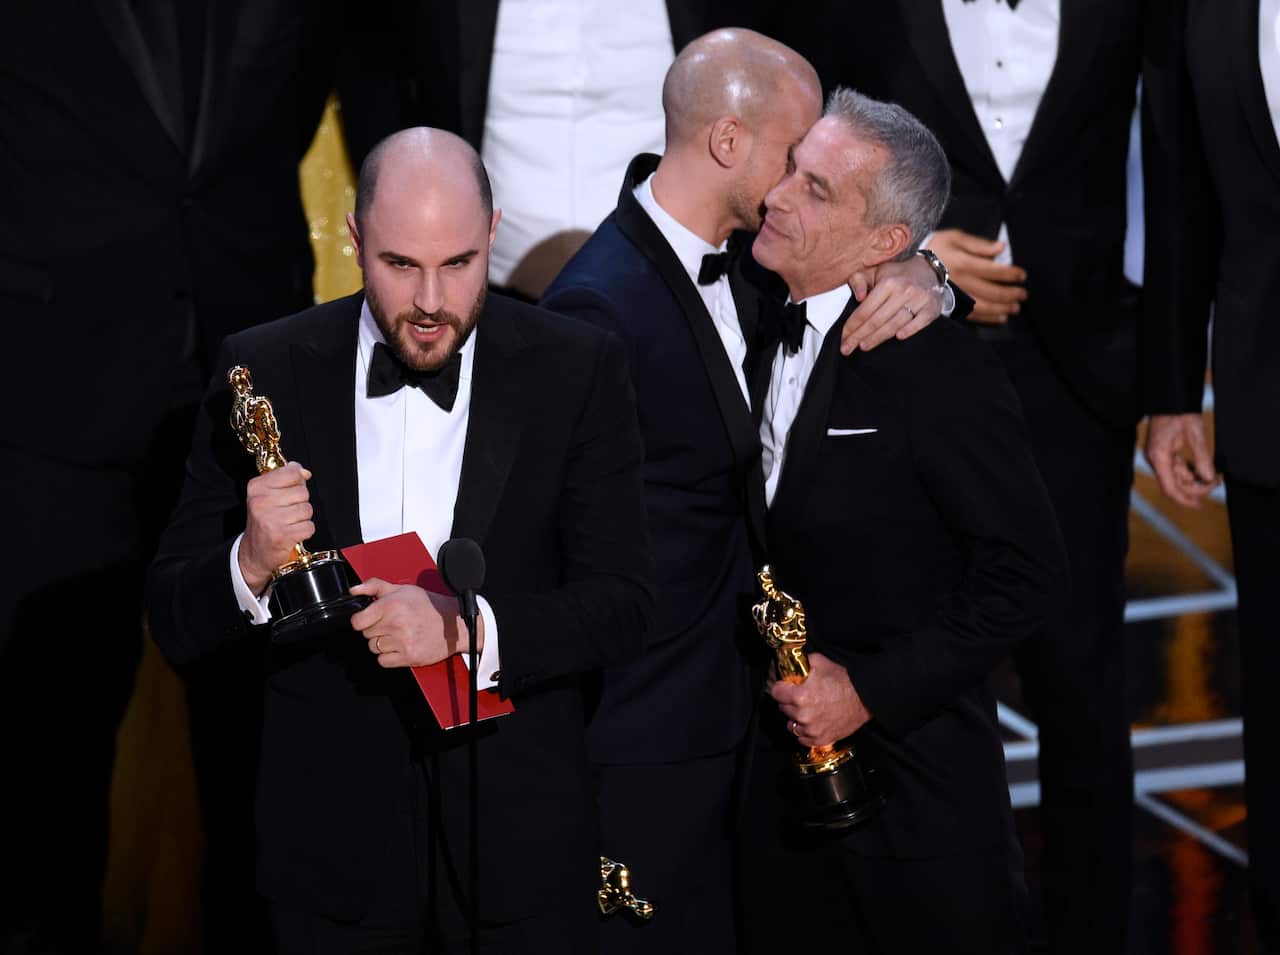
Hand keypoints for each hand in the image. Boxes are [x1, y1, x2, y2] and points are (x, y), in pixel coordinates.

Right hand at [239, 461, 313, 594]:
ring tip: (289, 523)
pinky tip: (292, 533)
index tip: (291, 490)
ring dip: (302, 518)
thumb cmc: (265, 521)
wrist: (255, 553)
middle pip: (302, 492)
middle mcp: (261, 502)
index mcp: (256, 487)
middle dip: (300, 502)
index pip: (291, 472)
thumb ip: (286, 479)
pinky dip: (304, 531)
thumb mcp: (267, 495)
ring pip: (307, 509)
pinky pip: (309, 527)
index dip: (298, 481)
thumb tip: (304, 472)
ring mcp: (270, 519)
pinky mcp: (281, 535)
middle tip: (287, 512)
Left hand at [348, 578, 483, 668]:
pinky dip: (388, 656)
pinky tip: (400, 646)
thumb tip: (354, 590)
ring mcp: (402, 642)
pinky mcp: (409, 657)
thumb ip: (375, 586)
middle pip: (366, 634)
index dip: (361, 620)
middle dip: (375, 629)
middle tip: (391, 624)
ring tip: (398, 635)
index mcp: (392, 605)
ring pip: (374, 648)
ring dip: (382, 643)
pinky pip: (383, 661)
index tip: (367, 619)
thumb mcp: (403, 589)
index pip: (358, 621)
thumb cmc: (430, 606)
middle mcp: (396, 624)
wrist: (455, 624)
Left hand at [768, 653, 870, 747]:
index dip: (781, 687)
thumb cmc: (844, 680)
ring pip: (791, 725)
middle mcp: (803, 715)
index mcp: (800, 696)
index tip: (786, 686)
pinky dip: (805, 732)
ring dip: (795, 718)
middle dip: (789, 701)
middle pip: (783, 708)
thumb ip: (802, 662)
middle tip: (800, 696)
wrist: (865, 698)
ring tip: (807, 710)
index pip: (776, 693)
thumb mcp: (820, 663)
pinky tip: (812, 723)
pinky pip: (802, 739)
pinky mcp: (820, 740)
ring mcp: (811, 730)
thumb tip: (792, 662)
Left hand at [842, 255, 943, 354]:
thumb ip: (859, 280)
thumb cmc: (897, 274)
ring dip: (878, 338)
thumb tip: (858, 297)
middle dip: (860, 336)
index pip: (865, 310)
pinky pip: (918, 324)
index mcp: (888, 283)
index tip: (843, 338)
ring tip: (864, 346)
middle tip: (847, 348)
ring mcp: (919, 300)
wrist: (928, 270)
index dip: (852, 326)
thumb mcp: (874, 271)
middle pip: (877, 320)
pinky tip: (897, 338)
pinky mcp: (931, 308)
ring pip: (895, 324)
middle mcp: (904, 291)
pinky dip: (908, 331)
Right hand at [926, 229, 1026, 324]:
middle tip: (1023, 294)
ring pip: (985, 306)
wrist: (911, 266)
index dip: (1012, 274)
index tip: (1023, 275)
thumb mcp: (956, 238)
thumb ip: (980, 244)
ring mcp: (956, 296)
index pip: (995, 270)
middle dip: (1011, 294)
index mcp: (964, 263)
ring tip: (1016, 308)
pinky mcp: (950, 306)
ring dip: (1003, 308)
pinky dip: (989, 318)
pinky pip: (973, 315)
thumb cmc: (936, 248)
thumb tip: (1001, 248)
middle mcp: (962, 282)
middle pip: (992, 291)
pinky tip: (1001, 318)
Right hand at [1144, 413, 1218, 507]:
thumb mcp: (1195, 433)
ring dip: (1193, 480)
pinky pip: (1175, 469)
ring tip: (1212, 476)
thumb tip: (1209, 478)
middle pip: (1174, 485)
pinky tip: (1200, 469)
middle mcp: (1155, 460)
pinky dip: (1188, 472)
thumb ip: (1202, 458)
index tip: (1199, 506)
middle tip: (1215, 483)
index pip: (1170, 487)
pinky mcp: (1161, 453)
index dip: (1184, 500)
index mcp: (1159, 457)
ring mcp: (1157, 457)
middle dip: (1194, 488)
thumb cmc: (1179, 412)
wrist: (1168, 398)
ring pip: (1175, 478)